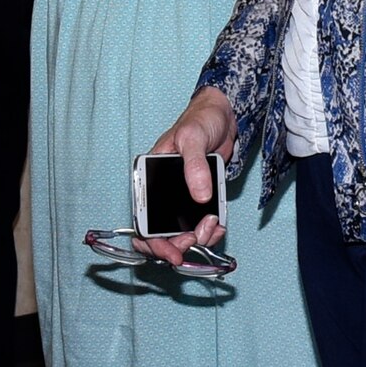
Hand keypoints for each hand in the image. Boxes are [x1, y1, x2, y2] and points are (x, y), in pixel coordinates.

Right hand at [132, 87, 237, 266]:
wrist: (223, 115)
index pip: (142, 218)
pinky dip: (209, 231)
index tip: (173, 251)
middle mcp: (162, 191)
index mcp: (149, 177)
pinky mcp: (199, 199)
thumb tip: (199, 195)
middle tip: (194, 240)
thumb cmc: (200, 120)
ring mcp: (180, 198)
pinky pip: (199, 224)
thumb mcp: (193, 138)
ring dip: (197, 238)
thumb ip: (194, 166)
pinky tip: (218, 224)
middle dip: (177, 244)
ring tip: (212, 226)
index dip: (153, 242)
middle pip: (159, 233)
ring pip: (181, 232)